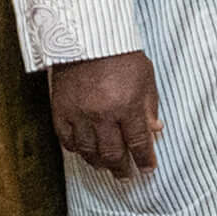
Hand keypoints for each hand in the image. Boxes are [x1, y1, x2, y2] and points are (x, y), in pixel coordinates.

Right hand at [50, 51, 161, 181]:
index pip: (138, 142)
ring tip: (106, 167)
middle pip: (112, 153)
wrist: (87, 39)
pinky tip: (84, 152)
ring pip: (88, 151)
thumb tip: (156, 129)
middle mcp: (102, 115)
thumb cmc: (121, 56)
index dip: (144, 159)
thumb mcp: (146, 77)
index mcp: (127, 106)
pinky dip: (76, 149)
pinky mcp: (60, 111)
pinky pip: (67, 140)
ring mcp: (79, 115)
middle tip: (126, 176)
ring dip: (99, 163)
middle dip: (121, 168)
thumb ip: (150, 106)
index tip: (148, 169)